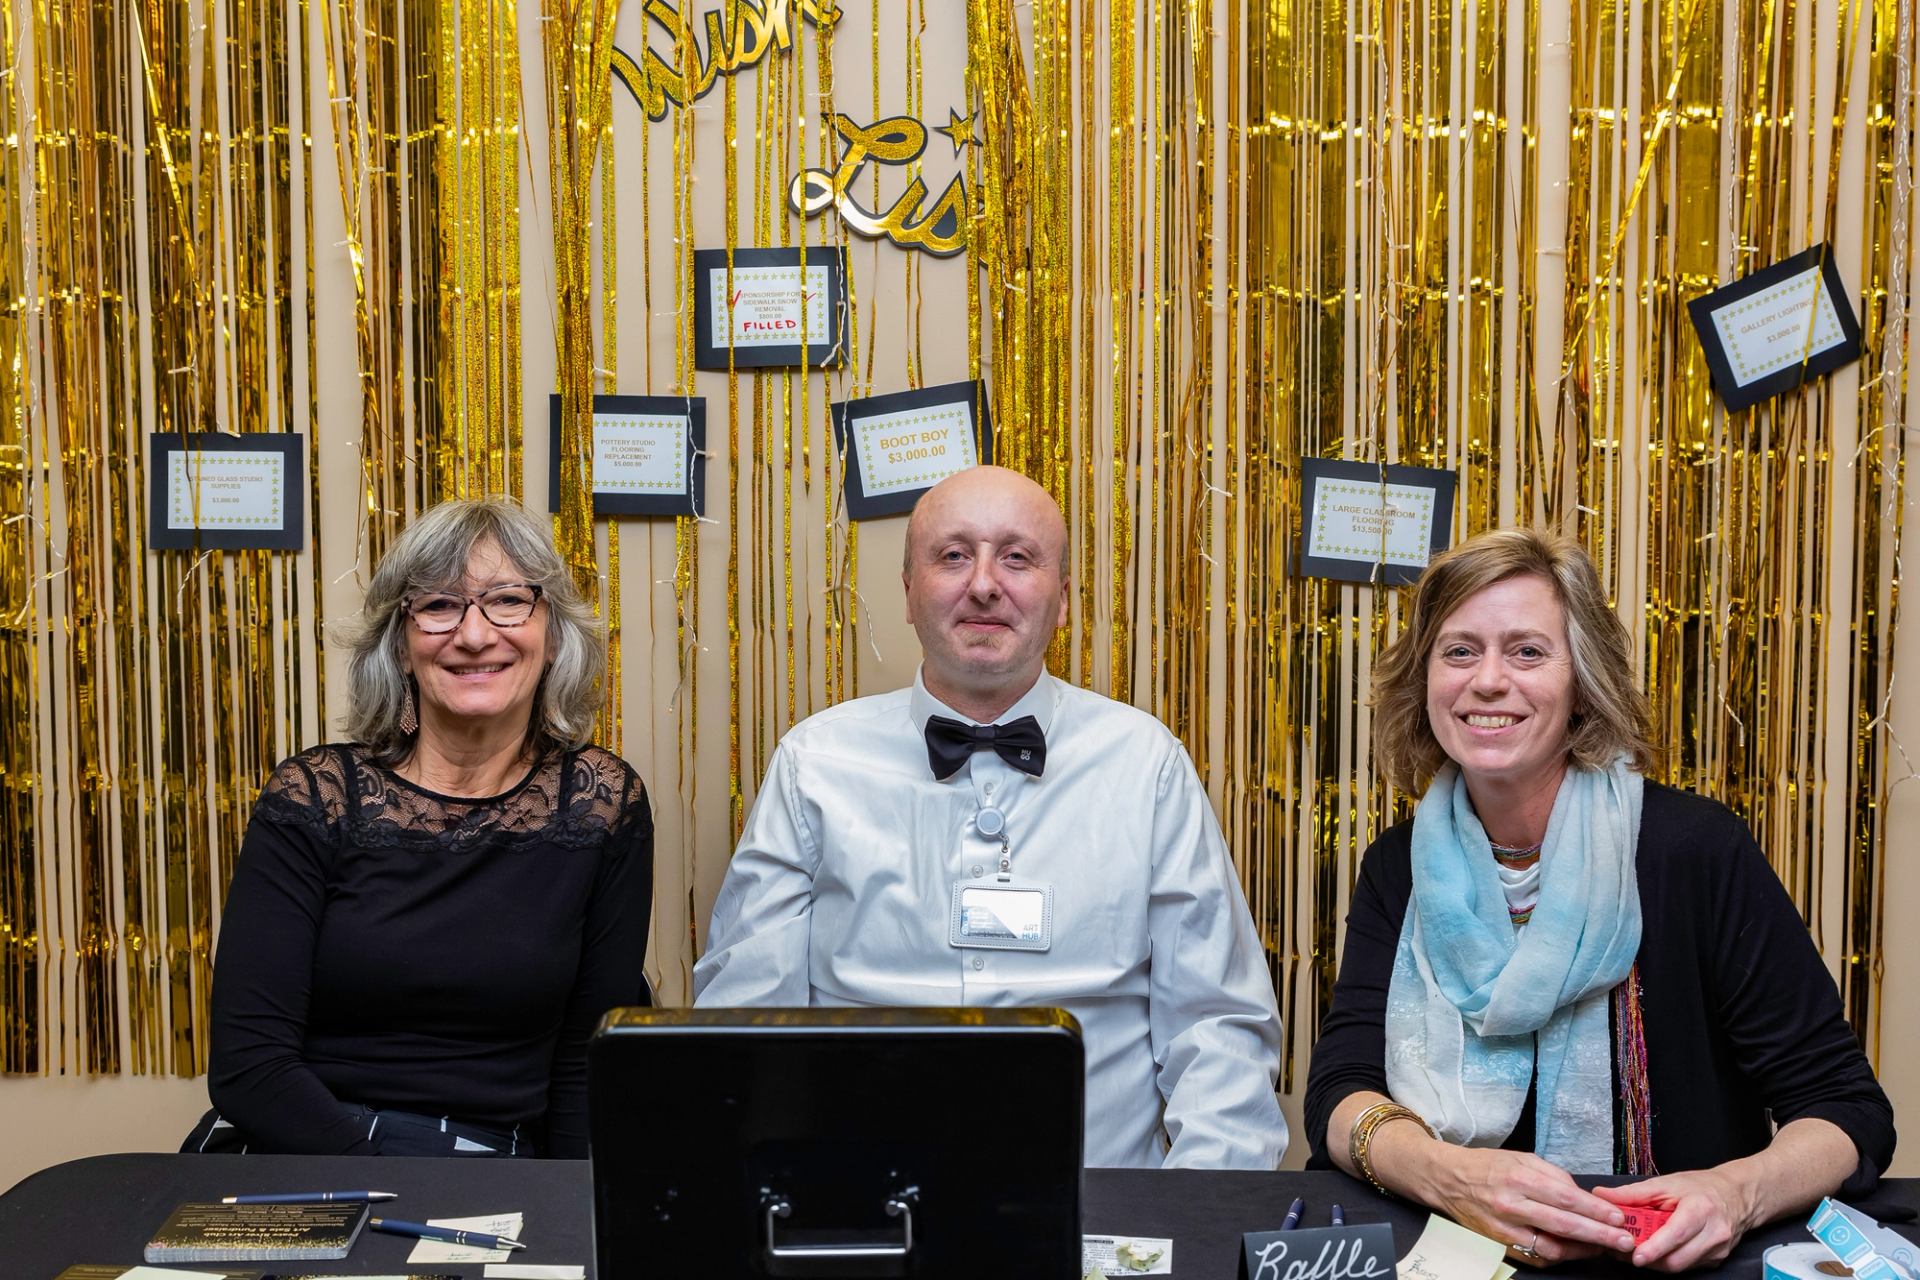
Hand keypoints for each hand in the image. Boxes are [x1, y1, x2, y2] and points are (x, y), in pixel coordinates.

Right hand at [1419, 1145, 1636, 1266]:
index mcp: (1518, 1178)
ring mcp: (1503, 1228)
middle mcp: (1510, 1204)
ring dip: (1582, 1251)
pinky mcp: (1499, 1244)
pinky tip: (1574, 1251)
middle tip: (1623, 1240)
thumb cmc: (1487, 1166)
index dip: (1595, 1210)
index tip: (1618, 1217)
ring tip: (1603, 1248)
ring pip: (1550, 1248)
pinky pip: (1535, 1257)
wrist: (1446, 1179)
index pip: (1565, 1197)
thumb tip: (1583, 1197)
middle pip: (1563, 1225)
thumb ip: (1554, 1176)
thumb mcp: (1521, 1158)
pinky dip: (1559, 1257)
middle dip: (1598, 1235)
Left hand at [1594, 1170, 1756, 1271]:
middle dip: (1648, 1259)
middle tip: (1624, 1251)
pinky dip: (1668, 1260)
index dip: (1654, 1248)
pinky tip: (1656, 1250)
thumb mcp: (1665, 1183)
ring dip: (1655, 1262)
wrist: (1736, 1196)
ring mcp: (1717, 1250)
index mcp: (1700, 1209)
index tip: (1635, 1256)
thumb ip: (1632, 1193)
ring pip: (1679, 1267)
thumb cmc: (1699, 1187)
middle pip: (1676, 1259)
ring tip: (1635, 1249)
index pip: (1676, 1235)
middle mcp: (1714, 1233)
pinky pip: (1687, 1266)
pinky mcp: (1716, 1260)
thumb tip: (1601, 1195)